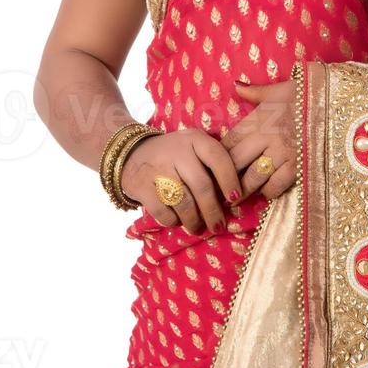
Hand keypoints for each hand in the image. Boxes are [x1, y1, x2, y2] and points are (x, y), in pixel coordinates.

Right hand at [119, 129, 242, 235]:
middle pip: (202, 186)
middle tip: (218, 226)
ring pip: (184, 202)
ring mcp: (158, 168)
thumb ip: (210, 164)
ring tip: (198, 228)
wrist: (131, 153)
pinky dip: (173, 221)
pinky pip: (163, 212)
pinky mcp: (141, 186)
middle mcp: (177, 151)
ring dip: (194, 221)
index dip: (229, 180)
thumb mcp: (192, 148)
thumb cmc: (173, 155)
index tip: (235, 199)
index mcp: (194, 139)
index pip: (218, 158)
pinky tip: (177, 221)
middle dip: (213, 211)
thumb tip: (232, 198)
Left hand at [222, 78, 296, 201]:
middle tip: (220, 188)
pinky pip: (275, 187)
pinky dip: (268, 192)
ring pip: (253, 179)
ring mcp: (282, 153)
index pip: (229, 142)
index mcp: (258, 118)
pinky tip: (266, 190)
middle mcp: (266, 137)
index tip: (212, 165)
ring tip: (238, 195)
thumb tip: (235, 85)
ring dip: (244, 189)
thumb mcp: (278, 90)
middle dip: (225, 178)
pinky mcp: (298, 166)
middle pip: (235, 164)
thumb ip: (254, 92)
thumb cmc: (305, 95)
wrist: (335, 102)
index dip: (218, 157)